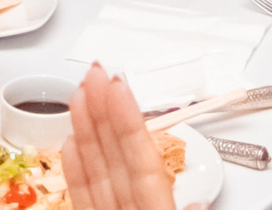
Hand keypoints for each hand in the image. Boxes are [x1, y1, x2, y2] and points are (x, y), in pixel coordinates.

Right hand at [64, 64, 202, 209]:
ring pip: (99, 170)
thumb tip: (200, 203)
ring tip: (80, 95)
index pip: (144, 161)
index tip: (118, 88)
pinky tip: (70, 142)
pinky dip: (76, 170)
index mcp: (159, 208)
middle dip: (105, 112)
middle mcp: (136, 208)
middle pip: (120, 157)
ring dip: (87, 130)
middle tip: (96, 76)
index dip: (130, 123)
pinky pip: (84, 196)